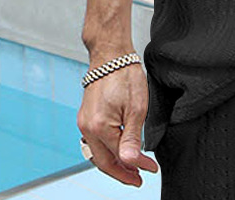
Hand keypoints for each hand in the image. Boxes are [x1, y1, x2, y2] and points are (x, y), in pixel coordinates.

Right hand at [77, 55, 158, 185]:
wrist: (111, 55)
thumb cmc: (125, 75)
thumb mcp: (137, 106)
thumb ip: (133, 137)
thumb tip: (130, 162)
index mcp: (99, 127)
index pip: (120, 156)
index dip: (136, 166)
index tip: (151, 169)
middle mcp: (86, 127)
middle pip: (103, 161)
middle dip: (121, 173)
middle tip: (138, 179)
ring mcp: (84, 122)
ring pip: (97, 153)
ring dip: (113, 163)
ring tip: (130, 169)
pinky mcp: (86, 116)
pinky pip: (94, 141)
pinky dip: (107, 150)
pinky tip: (118, 151)